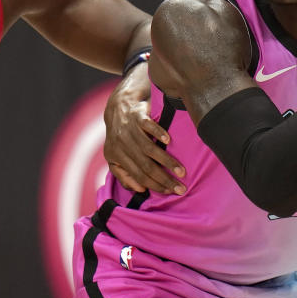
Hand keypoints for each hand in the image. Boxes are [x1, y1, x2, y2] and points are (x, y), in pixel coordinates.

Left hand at [103, 63, 185, 194]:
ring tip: (181, 171)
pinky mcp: (137, 115)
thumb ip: (124, 174)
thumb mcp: (115, 156)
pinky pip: (148, 126)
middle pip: (145, 166)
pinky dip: (158, 133)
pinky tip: (169, 141)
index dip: (154, 185)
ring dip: (167, 161)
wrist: (119, 106)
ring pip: (149, 149)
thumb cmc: (121, 136)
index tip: (170, 192)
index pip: (137, 175)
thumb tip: (140, 189)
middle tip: (180, 188)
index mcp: (115, 156)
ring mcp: (129, 129)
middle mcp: (121, 144)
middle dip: (164, 179)